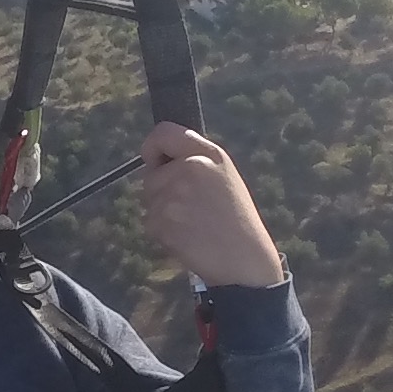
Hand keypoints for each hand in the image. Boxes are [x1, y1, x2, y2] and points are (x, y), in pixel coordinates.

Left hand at [132, 124, 284, 289]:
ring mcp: (172, 194)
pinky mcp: (162, 220)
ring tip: (193, 223)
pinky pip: (149, 221)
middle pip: (151, 173)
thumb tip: (160, 155)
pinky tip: (186, 236)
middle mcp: (188, 168)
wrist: (243, 258)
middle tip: (191, 207)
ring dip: (163, 212)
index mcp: (207, 154)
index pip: (163, 133)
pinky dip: (162, 231)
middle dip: (162, 189)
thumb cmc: (236, 219)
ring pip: (149, 199)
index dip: (153, 146)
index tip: (154, 159)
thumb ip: (195, 159)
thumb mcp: (225, 175)